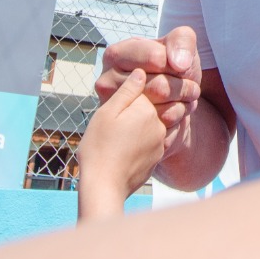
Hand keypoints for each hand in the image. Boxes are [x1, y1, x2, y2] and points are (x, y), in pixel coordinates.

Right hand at [77, 69, 166, 219]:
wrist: (105, 186)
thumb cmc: (99, 148)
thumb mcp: (106, 114)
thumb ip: (126, 91)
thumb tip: (140, 72)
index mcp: (146, 109)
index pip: (146, 88)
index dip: (132, 91)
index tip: (119, 99)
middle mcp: (158, 123)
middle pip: (152, 105)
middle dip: (138, 107)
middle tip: (118, 118)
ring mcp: (160, 141)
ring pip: (152, 123)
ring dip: (141, 124)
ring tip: (120, 133)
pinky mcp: (158, 156)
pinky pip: (153, 140)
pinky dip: (143, 140)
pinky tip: (127, 145)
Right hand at [95, 27, 201, 153]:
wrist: (172, 99)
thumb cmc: (172, 67)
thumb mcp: (180, 44)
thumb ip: (181, 41)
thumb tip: (179, 63)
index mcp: (115, 54)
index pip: (157, 58)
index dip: (178, 64)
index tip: (183, 67)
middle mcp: (107, 82)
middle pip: (158, 88)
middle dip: (183, 88)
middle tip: (193, 89)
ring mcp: (115, 111)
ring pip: (161, 111)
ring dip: (182, 105)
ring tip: (186, 100)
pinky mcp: (128, 133)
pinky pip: (161, 130)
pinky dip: (176, 122)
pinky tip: (176, 114)